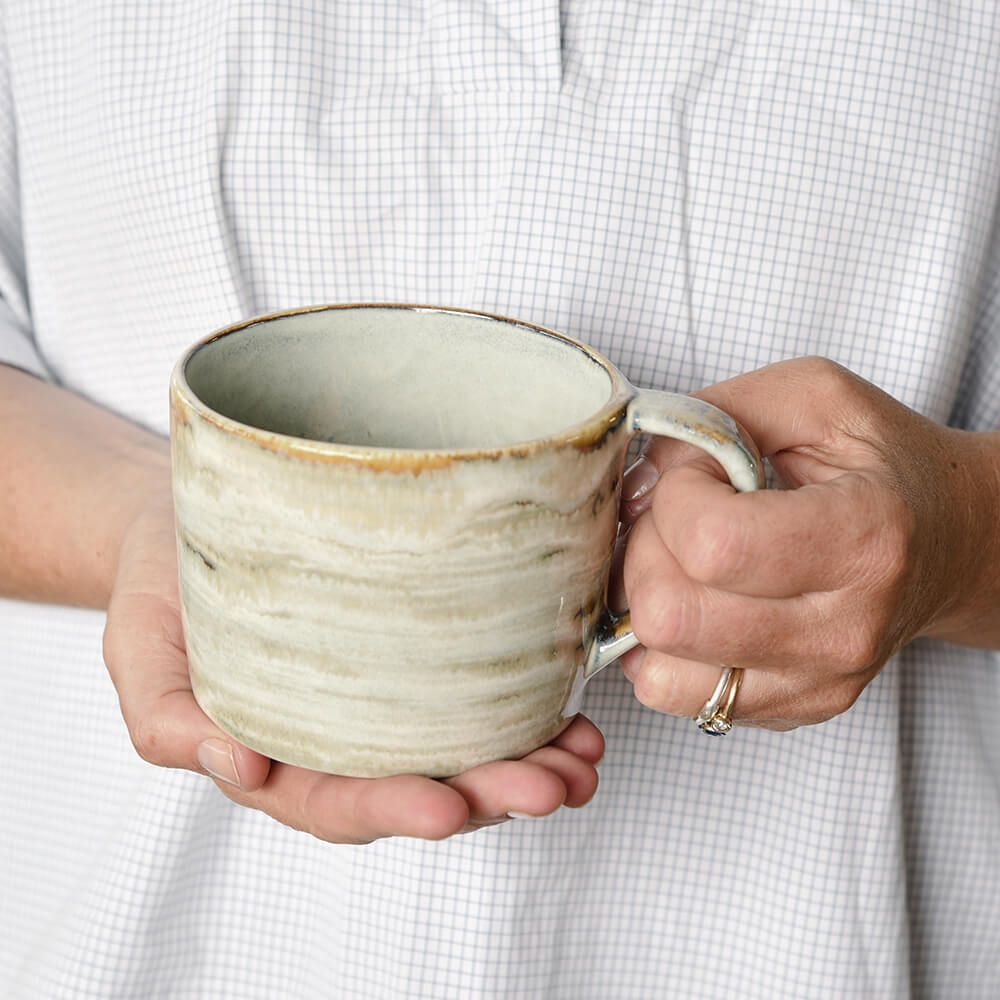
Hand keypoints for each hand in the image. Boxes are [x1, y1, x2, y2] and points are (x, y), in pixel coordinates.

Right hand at [104, 495, 603, 842]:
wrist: (193, 520)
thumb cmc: (164, 585)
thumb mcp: (139, 651)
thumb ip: (167, 720)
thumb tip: (236, 765)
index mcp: (280, 755)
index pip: (341, 802)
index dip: (397, 811)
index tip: (450, 808)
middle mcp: (344, 739)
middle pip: (424, 785)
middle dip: (493, 794)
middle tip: (553, 786)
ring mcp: (388, 699)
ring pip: (465, 749)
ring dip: (532, 762)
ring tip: (584, 758)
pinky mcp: (420, 651)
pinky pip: (479, 692)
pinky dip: (532, 706)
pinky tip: (574, 706)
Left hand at [617, 357, 999, 729]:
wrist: (950, 543)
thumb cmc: (881, 466)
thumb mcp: (817, 398)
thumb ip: (718, 413)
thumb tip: (641, 472)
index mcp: (863, 539)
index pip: (713, 545)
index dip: (674, 498)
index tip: (697, 477)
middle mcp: (842, 629)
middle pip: (670, 617)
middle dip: (644, 552)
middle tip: (677, 521)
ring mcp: (816, 683)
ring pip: (659, 670)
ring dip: (644, 604)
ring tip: (679, 563)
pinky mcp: (790, 709)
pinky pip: (672, 694)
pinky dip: (656, 648)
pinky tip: (688, 601)